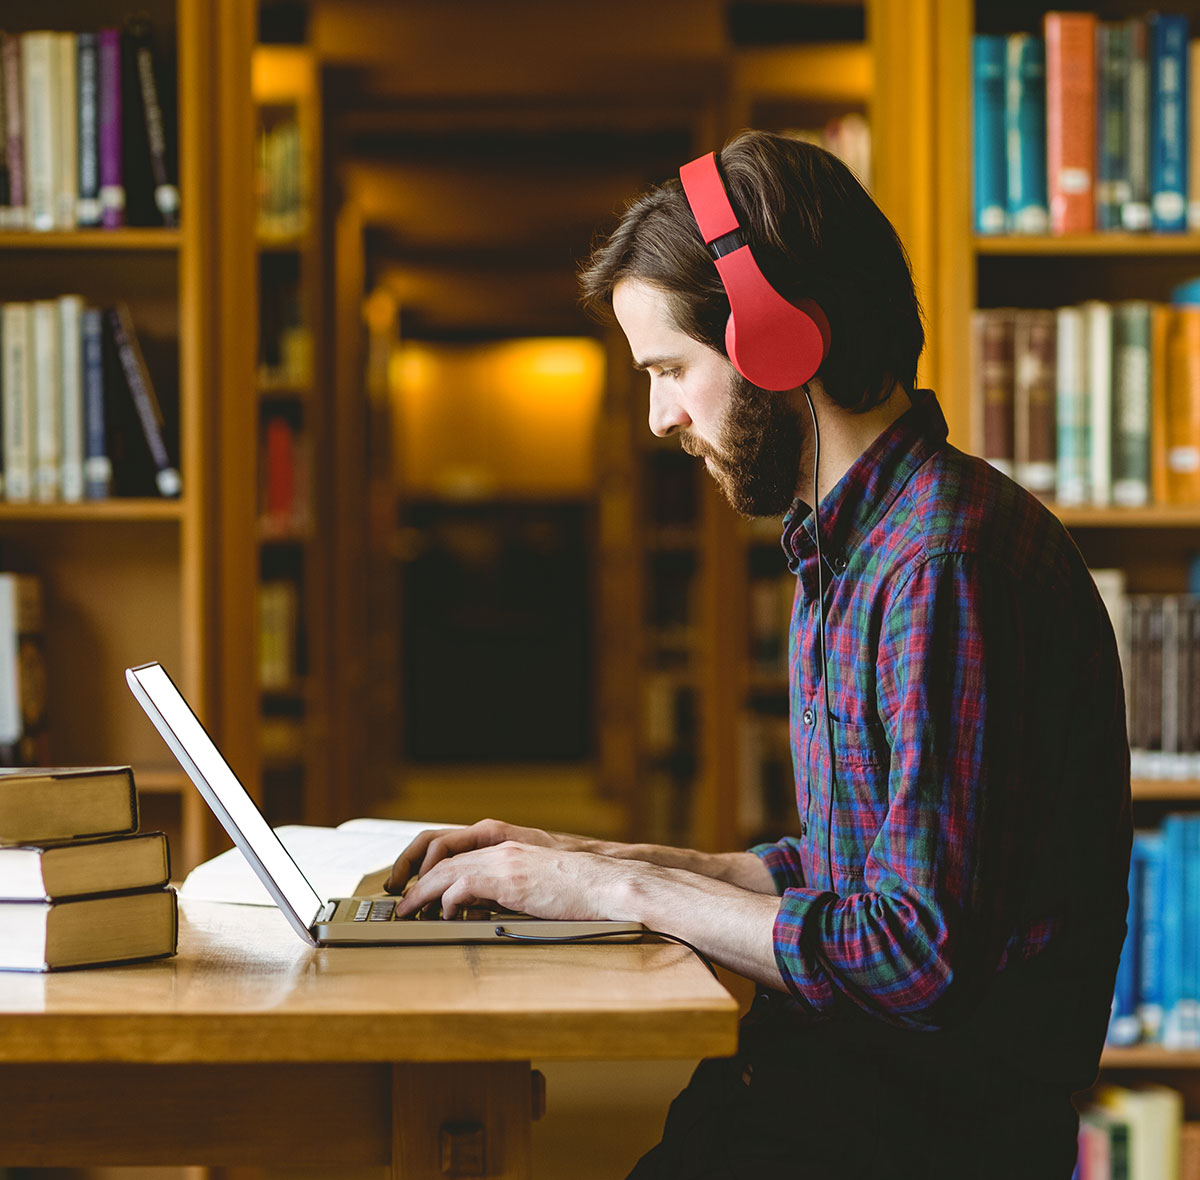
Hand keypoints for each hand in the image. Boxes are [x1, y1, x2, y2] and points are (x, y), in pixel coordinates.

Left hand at [392, 840, 634, 920]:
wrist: (606, 884)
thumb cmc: (579, 889)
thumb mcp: (536, 882)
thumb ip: (507, 886)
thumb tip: (481, 906)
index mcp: (506, 845)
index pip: (453, 846)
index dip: (427, 865)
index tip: (413, 885)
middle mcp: (500, 847)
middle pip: (441, 854)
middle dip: (415, 877)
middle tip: (401, 901)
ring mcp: (504, 860)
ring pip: (446, 869)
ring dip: (422, 892)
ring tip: (409, 911)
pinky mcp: (509, 878)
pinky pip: (464, 886)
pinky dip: (448, 903)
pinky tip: (445, 917)